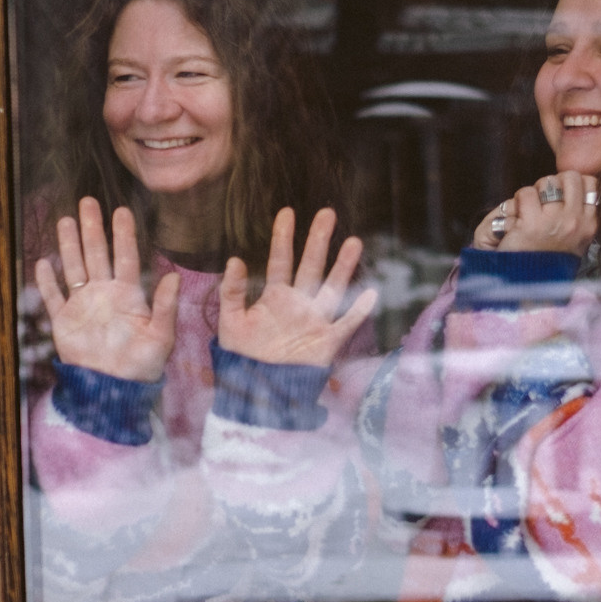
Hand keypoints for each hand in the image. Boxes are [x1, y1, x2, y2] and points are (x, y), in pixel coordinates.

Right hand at [36, 199, 180, 382]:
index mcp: (128, 295)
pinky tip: (43, 263)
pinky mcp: (64, 322)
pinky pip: (53, 297)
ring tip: (65, 220)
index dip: (123, 235)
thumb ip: (166, 308)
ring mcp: (82, 306)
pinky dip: (47, 281)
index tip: (120, 211)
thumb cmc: (142, 366)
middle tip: (88, 201)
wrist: (114, 391)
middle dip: (92, 228)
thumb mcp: (161, 337)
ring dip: (69, 245)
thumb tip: (175, 277)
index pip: (125, 257)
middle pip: (97, 254)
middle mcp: (104, 294)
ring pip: (74, 268)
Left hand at [218, 207, 378, 366]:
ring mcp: (315, 319)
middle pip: (311, 265)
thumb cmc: (242, 357)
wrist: (258, 389)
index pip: (280, 260)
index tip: (287, 212)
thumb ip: (231, 292)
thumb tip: (235, 259)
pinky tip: (370, 292)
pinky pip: (346, 323)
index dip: (283, 237)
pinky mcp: (328, 340)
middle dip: (319, 240)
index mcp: (274, 296)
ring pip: (333, 287)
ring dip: (343, 266)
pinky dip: (358, 310)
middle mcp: (298, 302)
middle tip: (327, 213)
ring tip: (354, 242)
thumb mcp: (230, 323)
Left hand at [472, 171, 597, 254]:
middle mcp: (576, 222)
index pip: (590, 182)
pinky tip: (515, 220)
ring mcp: (555, 222)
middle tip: (541, 201)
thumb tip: (580, 184)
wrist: (523, 284)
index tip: (560, 195)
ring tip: (527, 212)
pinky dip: (516, 202)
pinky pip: (524, 194)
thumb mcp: (573, 240)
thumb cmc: (545, 261)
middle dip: (553, 182)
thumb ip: (578, 214)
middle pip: (570, 176)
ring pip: (546, 182)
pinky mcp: (532, 223)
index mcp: (589, 225)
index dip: (571, 182)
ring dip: (533, 193)